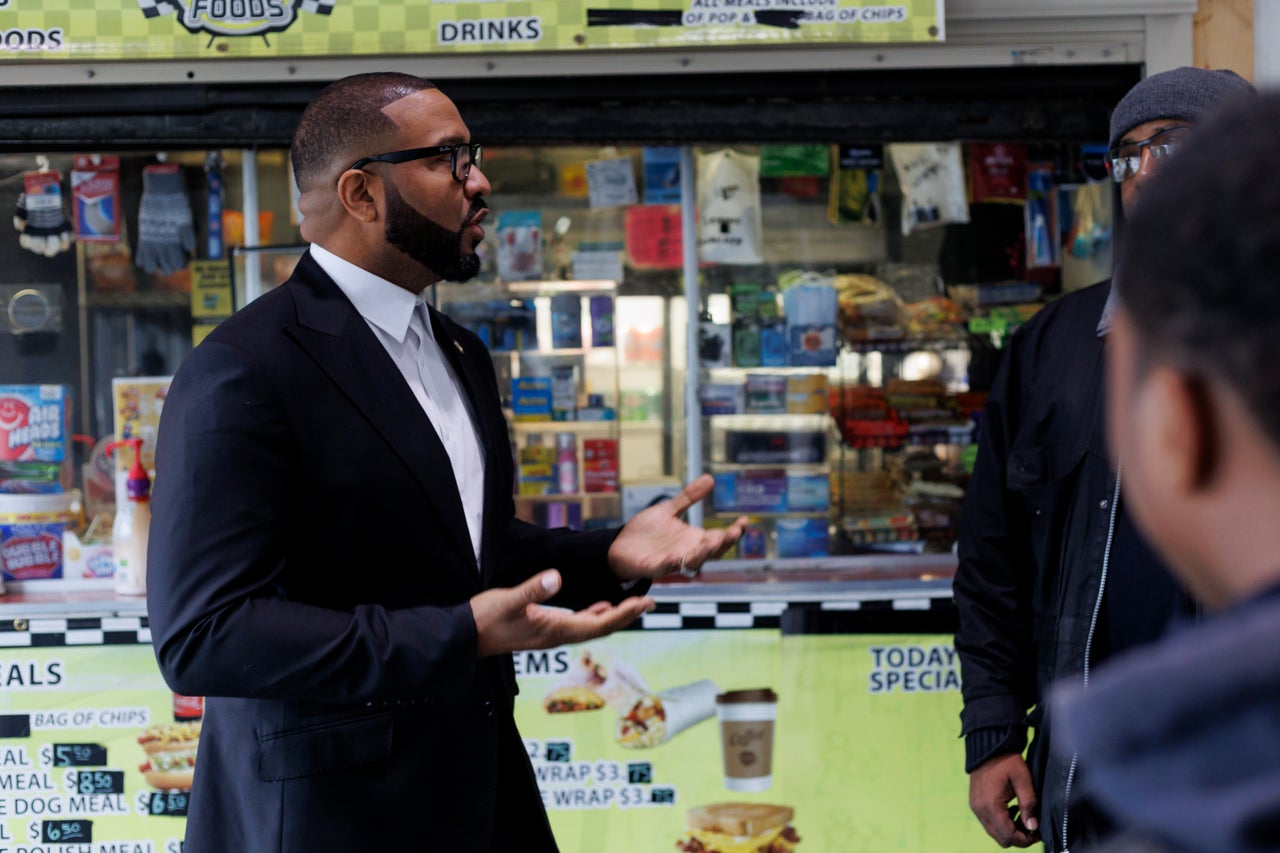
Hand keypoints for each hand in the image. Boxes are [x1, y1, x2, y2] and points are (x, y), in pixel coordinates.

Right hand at [471, 570, 653, 657]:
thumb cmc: (486, 619)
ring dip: (614, 615)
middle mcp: (558, 636)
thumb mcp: (509, 600)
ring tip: (633, 603)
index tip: (645, 602)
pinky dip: (595, 614)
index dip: (624, 613)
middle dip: (627, 614)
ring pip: (592, 626)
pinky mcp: (544, 629)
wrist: (466, 638)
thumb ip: (533, 589)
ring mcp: (552, 634)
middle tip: (650, 600)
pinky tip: (600, 605)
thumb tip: (556, 577)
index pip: (600, 623)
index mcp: (556, 630)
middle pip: (602, 627)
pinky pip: (579, 624)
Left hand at [607, 474, 746, 581]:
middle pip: (712, 551)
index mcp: (693, 540)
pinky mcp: (654, 567)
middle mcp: (687, 552)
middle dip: (725, 543)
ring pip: (693, 562)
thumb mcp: (669, 510)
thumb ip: (689, 497)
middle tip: (735, 532)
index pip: (720, 538)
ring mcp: (672, 561)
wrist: (619, 545)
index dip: (734, 532)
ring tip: (713, 541)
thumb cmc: (645, 532)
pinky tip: (675, 557)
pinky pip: (665, 568)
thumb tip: (710, 478)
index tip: (744, 520)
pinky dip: (671, 563)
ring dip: (704, 553)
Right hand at [969, 753, 1039, 847]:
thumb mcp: (1022, 779)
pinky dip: (1001, 822)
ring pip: (994, 832)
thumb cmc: (1006, 760)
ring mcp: (975, 807)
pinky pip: (988, 822)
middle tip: (1032, 826)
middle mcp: (980, 810)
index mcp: (991, 805)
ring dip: (1009, 830)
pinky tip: (1011, 810)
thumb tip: (1033, 827)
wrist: (987, 745)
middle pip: (1000, 839)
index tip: (1038, 833)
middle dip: (1018, 837)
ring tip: (1022, 816)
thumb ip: (1028, 804)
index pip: (1008, 836)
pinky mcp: (975, 803)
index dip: (1025, 840)